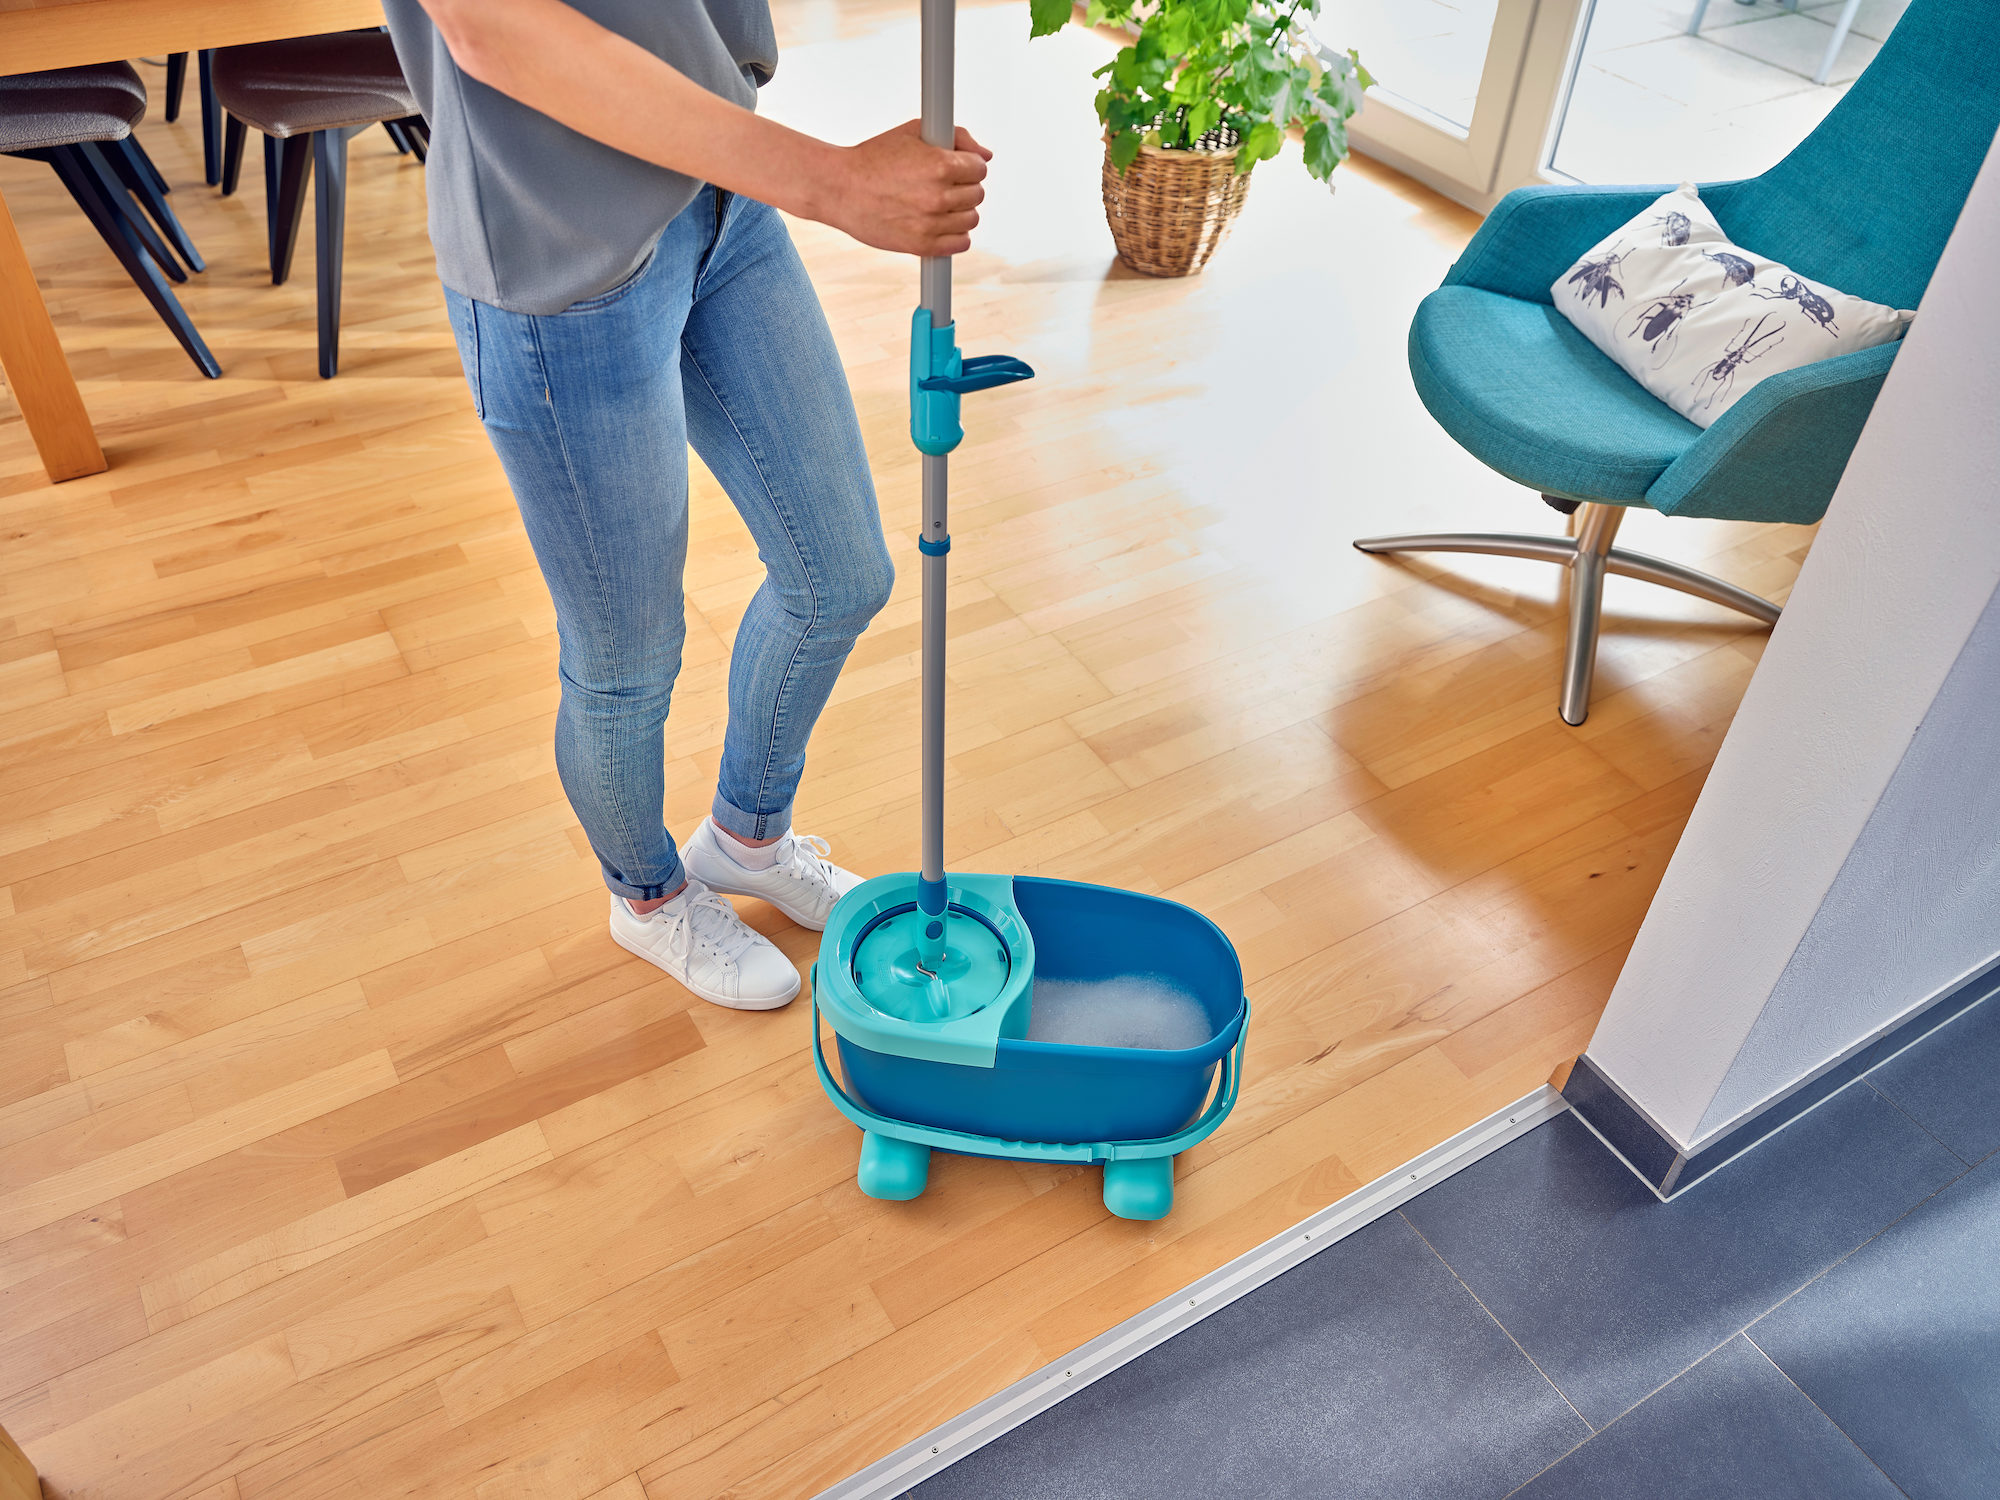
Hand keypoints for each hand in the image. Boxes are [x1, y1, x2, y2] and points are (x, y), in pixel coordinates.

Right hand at [819, 121, 990, 255]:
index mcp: (940, 165)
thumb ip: (956, 137)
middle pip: (977, 195)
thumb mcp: (913, 133)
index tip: (954, 168)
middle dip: (963, 188)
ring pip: (971, 220)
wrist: (840, 188)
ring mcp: (931, 223)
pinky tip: (938, 224)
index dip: (967, 166)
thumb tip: (986, 156)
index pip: (980, 169)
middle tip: (940, 185)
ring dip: (959, 212)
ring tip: (936, 204)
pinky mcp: (922, 245)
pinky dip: (955, 236)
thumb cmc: (874, 157)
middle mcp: (938, 196)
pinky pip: (961, 244)